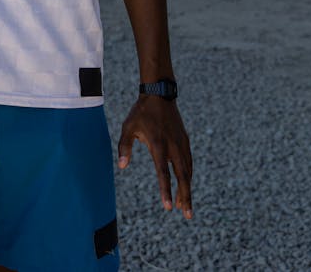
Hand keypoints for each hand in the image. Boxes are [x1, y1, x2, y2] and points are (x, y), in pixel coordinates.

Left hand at [118, 96, 192, 218]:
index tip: (169, 208)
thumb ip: (124, 146)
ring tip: (186, 206)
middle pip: (182, 176)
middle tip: (187, 215)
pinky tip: (186, 184)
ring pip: (188, 170)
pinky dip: (188, 175)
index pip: (163, 173)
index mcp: (158, 144)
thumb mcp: (128, 126)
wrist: (159, 94)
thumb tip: (121, 166)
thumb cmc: (141, 112)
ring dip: (187, 189)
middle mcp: (173, 146)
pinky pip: (189, 161)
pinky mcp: (185, 140)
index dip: (166, 191)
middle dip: (185, 196)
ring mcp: (181, 143)